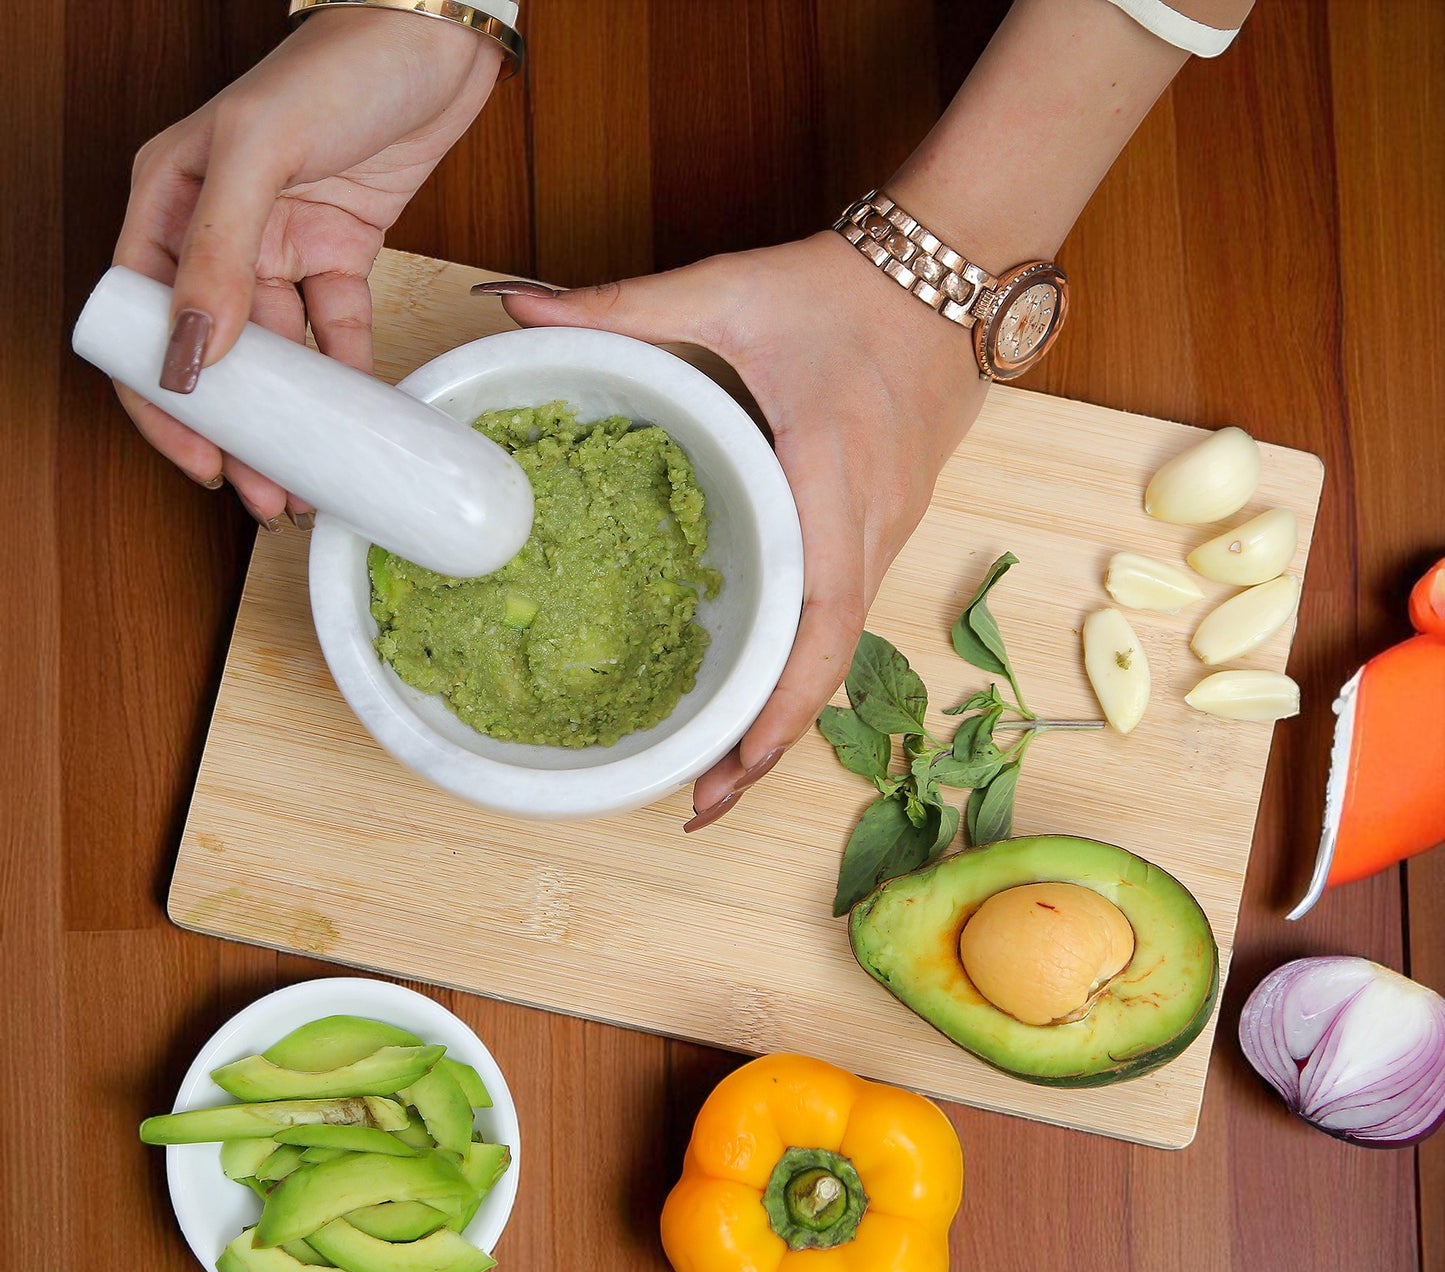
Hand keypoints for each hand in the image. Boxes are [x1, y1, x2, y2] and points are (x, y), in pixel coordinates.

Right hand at [115, 8, 500, 524]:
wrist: (431, 44)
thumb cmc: (337, 69)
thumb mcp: (259, 151)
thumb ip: (220, 252)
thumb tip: (194, 353)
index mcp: (168, 200)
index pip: (143, 318)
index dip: (163, 399)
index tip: (200, 459)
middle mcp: (218, 229)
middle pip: (214, 353)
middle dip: (236, 429)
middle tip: (262, 495)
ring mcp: (280, 245)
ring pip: (279, 354)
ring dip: (294, 419)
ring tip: (308, 481)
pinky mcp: (340, 252)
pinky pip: (338, 330)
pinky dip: (349, 377)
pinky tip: (359, 423)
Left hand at [496, 234, 990, 826]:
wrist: (955, 271)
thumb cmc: (847, 291)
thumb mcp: (729, 291)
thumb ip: (622, 306)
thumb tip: (515, 309)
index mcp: (832, 479)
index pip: (821, 623)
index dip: (780, 708)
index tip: (731, 770)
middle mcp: (872, 525)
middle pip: (829, 666)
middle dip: (770, 743)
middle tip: (700, 801)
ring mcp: (889, 533)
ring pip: (838, 652)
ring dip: (786, 717)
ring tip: (720, 770)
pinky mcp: (886, 529)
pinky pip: (844, 620)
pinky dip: (803, 672)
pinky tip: (759, 693)